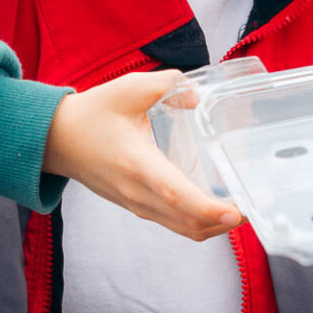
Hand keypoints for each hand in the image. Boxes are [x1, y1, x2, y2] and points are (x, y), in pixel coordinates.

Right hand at [43, 71, 244, 241]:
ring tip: (242, 210)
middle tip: (256, 207)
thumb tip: (198, 95)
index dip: (206, 207)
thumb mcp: (129, 88)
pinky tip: (215, 208)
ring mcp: (135, 204)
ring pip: (181, 228)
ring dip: (213, 226)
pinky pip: (172, 223)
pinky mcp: (135, 206)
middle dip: (224, 221)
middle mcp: (137, 192)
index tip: (235, 211)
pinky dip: (197, 222)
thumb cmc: (91, 114)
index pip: (174, 194)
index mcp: (136, 163)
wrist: (56, 139)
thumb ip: (168, 84)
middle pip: (186, 222)